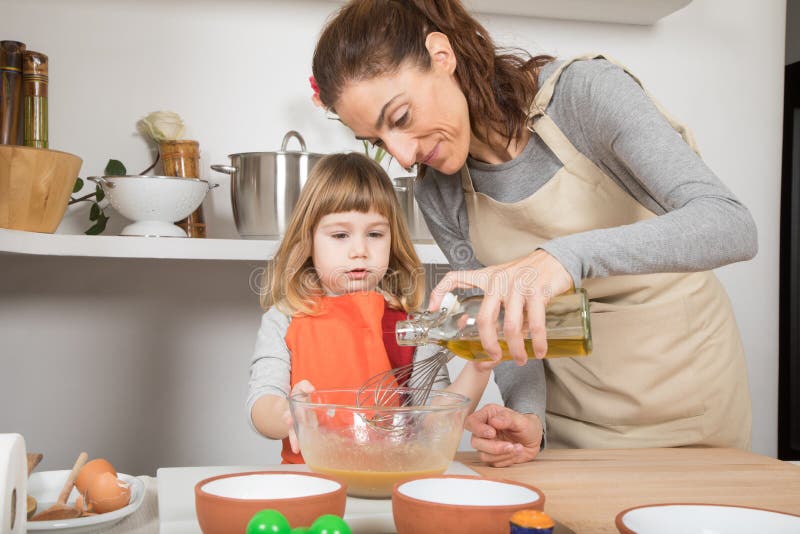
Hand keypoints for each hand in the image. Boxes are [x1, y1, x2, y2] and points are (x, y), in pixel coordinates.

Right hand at [284, 380, 314, 453]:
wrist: (297, 404)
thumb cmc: (300, 396)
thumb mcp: (300, 388)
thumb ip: (304, 386)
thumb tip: (311, 388)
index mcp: (292, 407)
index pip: (290, 411)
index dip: (288, 416)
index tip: (288, 419)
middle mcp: (293, 418)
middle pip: (291, 424)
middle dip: (291, 428)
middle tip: (291, 432)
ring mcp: (298, 425)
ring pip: (295, 434)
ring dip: (295, 441)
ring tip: (296, 448)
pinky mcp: (305, 430)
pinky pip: (302, 439)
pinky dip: (302, 445)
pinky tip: (303, 451)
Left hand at [429, 249, 571, 363]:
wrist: (556, 258)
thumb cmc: (528, 273)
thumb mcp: (504, 279)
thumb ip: (496, 304)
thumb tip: (494, 337)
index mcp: (487, 278)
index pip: (455, 278)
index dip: (439, 292)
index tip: (431, 309)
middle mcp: (499, 281)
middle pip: (485, 319)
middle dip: (489, 344)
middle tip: (494, 357)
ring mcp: (518, 286)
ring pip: (511, 326)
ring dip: (516, 348)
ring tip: (521, 359)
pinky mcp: (538, 292)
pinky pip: (535, 323)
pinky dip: (538, 341)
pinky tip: (540, 351)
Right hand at [464, 404, 542, 466]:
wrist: (534, 439)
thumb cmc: (526, 425)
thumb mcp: (521, 419)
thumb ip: (507, 418)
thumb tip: (493, 421)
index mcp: (487, 416)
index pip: (471, 422)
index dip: (478, 429)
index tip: (492, 433)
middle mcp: (483, 430)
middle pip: (475, 442)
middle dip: (494, 447)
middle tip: (510, 445)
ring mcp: (487, 444)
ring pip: (483, 455)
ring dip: (503, 454)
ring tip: (518, 448)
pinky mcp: (492, 456)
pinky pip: (493, 463)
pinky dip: (507, 459)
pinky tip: (516, 452)